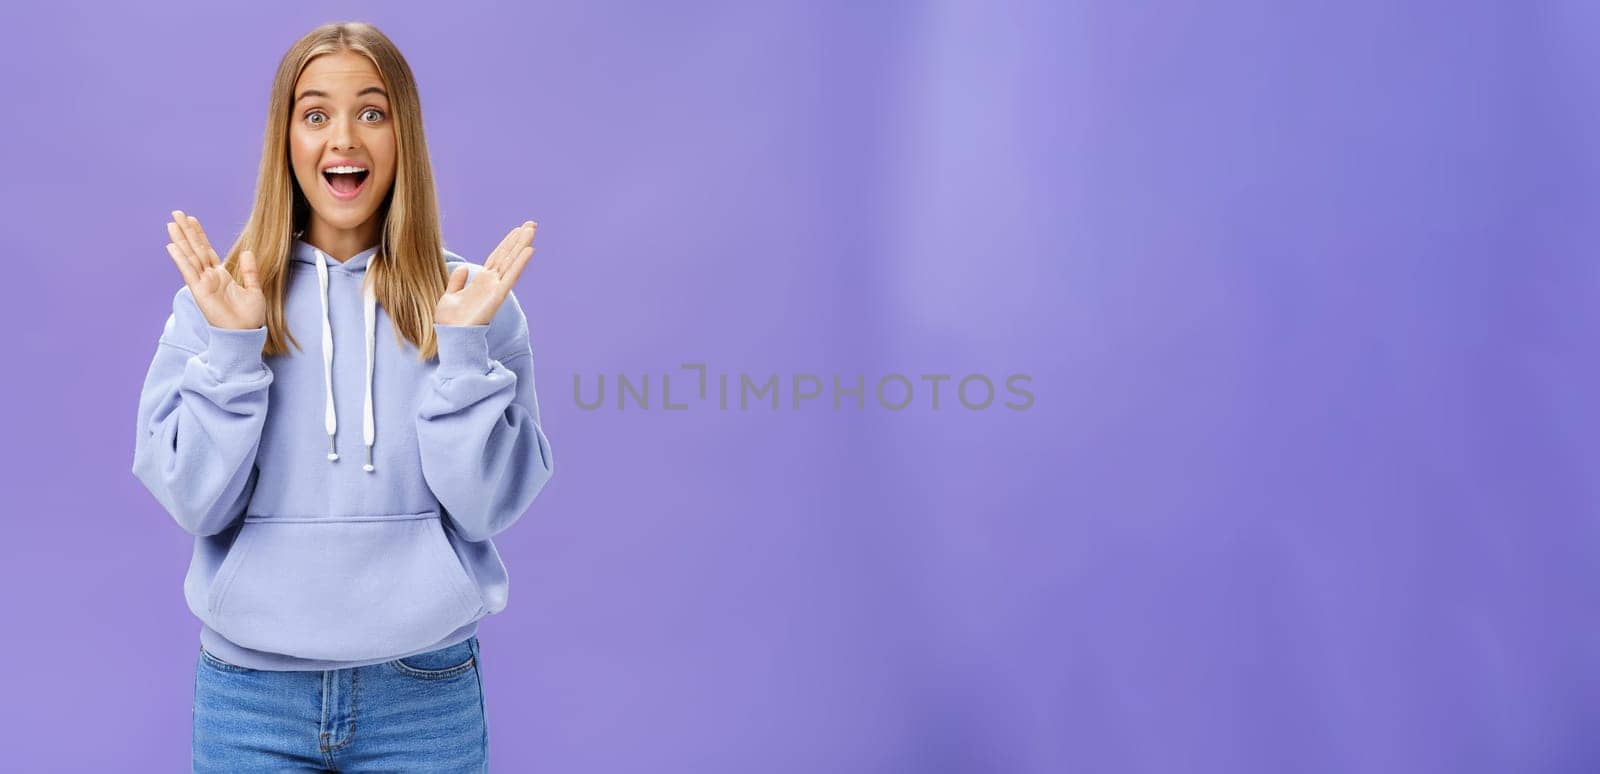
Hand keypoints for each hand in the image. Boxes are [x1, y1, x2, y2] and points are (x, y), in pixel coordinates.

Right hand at [165, 210, 265, 329]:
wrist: (246, 334)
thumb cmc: (250, 317)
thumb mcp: (254, 290)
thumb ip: (249, 271)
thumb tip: (247, 252)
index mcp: (220, 275)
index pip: (206, 250)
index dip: (199, 235)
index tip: (192, 219)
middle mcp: (209, 277)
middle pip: (195, 249)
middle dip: (186, 231)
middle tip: (176, 213)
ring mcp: (203, 283)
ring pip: (190, 256)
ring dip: (180, 240)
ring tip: (172, 223)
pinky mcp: (200, 292)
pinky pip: (189, 272)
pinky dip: (181, 259)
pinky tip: (172, 246)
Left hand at [435, 221, 536, 326]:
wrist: (450, 337)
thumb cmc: (450, 321)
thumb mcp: (449, 296)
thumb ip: (457, 281)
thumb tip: (463, 267)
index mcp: (481, 281)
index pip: (497, 257)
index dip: (507, 243)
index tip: (517, 229)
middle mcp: (492, 283)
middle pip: (508, 256)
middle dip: (519, 239)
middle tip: (532, 224)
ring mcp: (496, 288)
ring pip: (512, 262)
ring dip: (523, 245)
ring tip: (533, 229)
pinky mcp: (498, 296)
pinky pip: (511, 276)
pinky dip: (520, 263)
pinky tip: (529, 250)